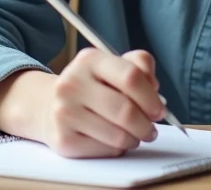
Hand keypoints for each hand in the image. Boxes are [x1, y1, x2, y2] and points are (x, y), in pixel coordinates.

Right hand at [40, 48, 166, 157]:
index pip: (131, 76)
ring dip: (134, 139)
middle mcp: (72, 84)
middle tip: (151, 129)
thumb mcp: (113, 66)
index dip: (151, 97)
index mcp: (90, 60)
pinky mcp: (63, 140)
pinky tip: (113, 140)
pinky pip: (105, 151)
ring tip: (134, 135)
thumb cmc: (92, 86)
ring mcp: (64, 113)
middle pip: (126, 111)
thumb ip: (139, 66)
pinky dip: (117, 149)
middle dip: (146, 125)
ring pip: (118, 136)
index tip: (160, 110)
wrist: (50, 106)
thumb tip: (154, 88)